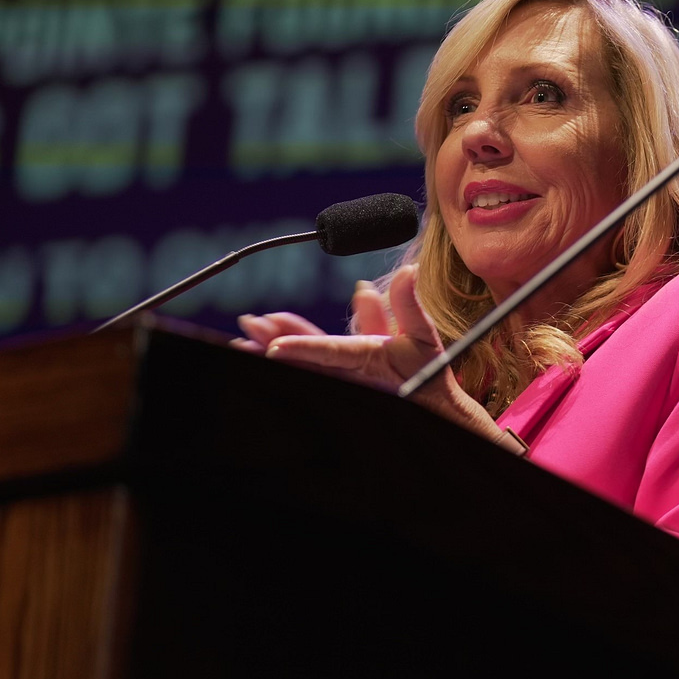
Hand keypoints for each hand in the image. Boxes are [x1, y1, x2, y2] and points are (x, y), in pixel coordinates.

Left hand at [253, 266, 507, 445]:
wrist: (434, 408)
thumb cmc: (428, 371)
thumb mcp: (423, 335)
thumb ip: (408, 303)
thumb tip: (407, 270)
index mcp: (367, 359)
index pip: (331, 352)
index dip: (303, 348)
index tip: (276, 346)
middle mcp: (349, 374)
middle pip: (305, 360)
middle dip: (273, 344)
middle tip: (249, 329)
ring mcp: (342, 381)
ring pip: (302, 367)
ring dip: (272, 353)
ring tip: (245, 343)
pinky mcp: (338, 382)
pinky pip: (308, 370)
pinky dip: (288, 359)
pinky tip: (265, 351)